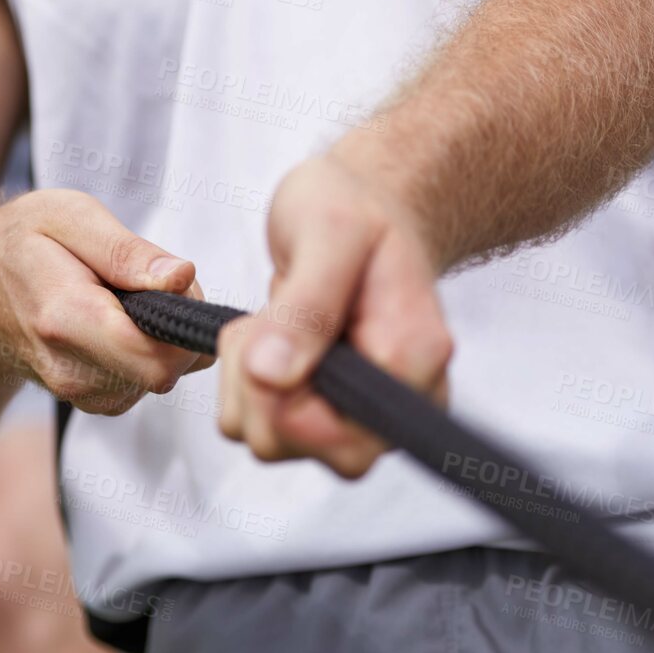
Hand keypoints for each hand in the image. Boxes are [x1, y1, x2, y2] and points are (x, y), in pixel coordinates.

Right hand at [0, 189, 213, 414]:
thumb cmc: (24, 242)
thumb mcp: (69, 216)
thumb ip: (126, 250)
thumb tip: (181, 277)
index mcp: (65, 320)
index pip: (155, 359)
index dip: (181, 318)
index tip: (168, 280)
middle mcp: (71, 372)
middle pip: (167, 370)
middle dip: (175, 324)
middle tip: (146, 281)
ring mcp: (81, 394)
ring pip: (165, 375)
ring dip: (161, 335)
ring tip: (120, 296)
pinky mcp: (95, 400)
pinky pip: (150, 379)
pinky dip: (148, 349)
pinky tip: (117, 320)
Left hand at [216, 153, 450, 478]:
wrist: (362, 207)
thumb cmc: (357, 209)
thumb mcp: (332, 232)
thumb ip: (307, 304)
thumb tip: (271, 377)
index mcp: (413, 368)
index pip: (338, 438)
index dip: (283, 392)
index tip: (282, 322)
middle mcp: (389, 409)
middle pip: (289, 444)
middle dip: (255, 377)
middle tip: (273, 312)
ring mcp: (352, 418)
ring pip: (262, 439)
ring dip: (243, 374)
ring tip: (276, 316)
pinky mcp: (317, 413)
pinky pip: (250, 423)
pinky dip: (240, 379)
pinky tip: (270, 334)